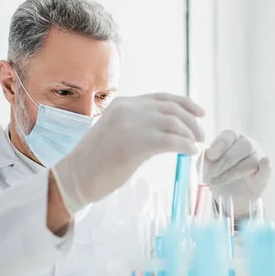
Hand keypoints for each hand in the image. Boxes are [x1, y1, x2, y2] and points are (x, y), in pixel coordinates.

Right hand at [51, 93, 204, 213]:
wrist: (74, 177)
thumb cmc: (95, 161)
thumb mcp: (116, 132)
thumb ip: (138, 125)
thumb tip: (168, 131)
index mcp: (123, 104)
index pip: (162, 98)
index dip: (185, 104)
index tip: (200, 113)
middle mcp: (128, 109)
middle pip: (172, 108)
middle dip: (192, 121)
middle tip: (200, 135)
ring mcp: (131, 124)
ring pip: (174, 122)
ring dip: (190, 134)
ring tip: (195, 145)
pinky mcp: (135, 144)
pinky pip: (171, 140)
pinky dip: (184, 145)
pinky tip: (187, 153)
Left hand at [203, 130, 270, 215]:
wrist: (227, 197)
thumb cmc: (217, 176)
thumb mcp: (206, 167)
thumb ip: (205, 159)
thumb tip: (206, 154)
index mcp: (233, 139)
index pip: (229, 135)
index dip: (220, 144)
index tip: (210, 155)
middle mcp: (248, 145)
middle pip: (243, 145)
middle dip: (225, 159)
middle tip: (212, 172)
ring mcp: (258, 158)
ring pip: (251, 160)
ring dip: (233, 171)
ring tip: (217, 181)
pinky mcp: (264, 175)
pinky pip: (267, 168)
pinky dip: (266, 166)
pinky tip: (264, 162)